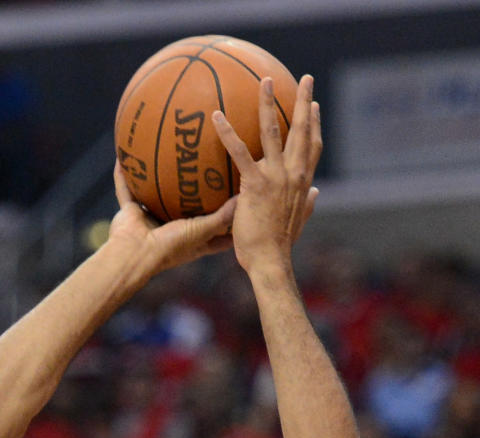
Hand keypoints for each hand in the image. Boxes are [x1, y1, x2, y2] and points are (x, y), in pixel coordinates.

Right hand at [108, 163, 236, 280]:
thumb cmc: (170, 247)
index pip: (216, 235)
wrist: (135, 255)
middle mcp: (171, 231)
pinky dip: (122, 176)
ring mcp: (149, 221)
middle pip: (187, 212)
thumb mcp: (202, 231)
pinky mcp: (130, 214)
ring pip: (155, 197)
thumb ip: (223, 215)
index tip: (243, 209)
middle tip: (210, 174)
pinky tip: (124, 157)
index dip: (230, 225)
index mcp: (190, 241)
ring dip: (156, 181)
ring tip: (166, 157)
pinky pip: (125, 190)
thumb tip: (244, 196)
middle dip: (196, 198)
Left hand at [212, 74, 321, 277]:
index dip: (315, 125)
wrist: (270, 261)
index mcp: (303, 182)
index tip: (314, 107)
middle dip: (304, 101)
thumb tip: (317, 194)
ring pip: (273, 131)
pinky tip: (216, 116)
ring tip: (264, 81)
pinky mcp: (254, 185)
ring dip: (268, 104)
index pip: (313, 146)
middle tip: (305, 79)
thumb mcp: (298, 222)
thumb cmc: (280, 247)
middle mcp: (293, 174)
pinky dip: (227, 133)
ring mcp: (275, 177)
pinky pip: (239, 152)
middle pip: (302, 130)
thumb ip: (308, 205)